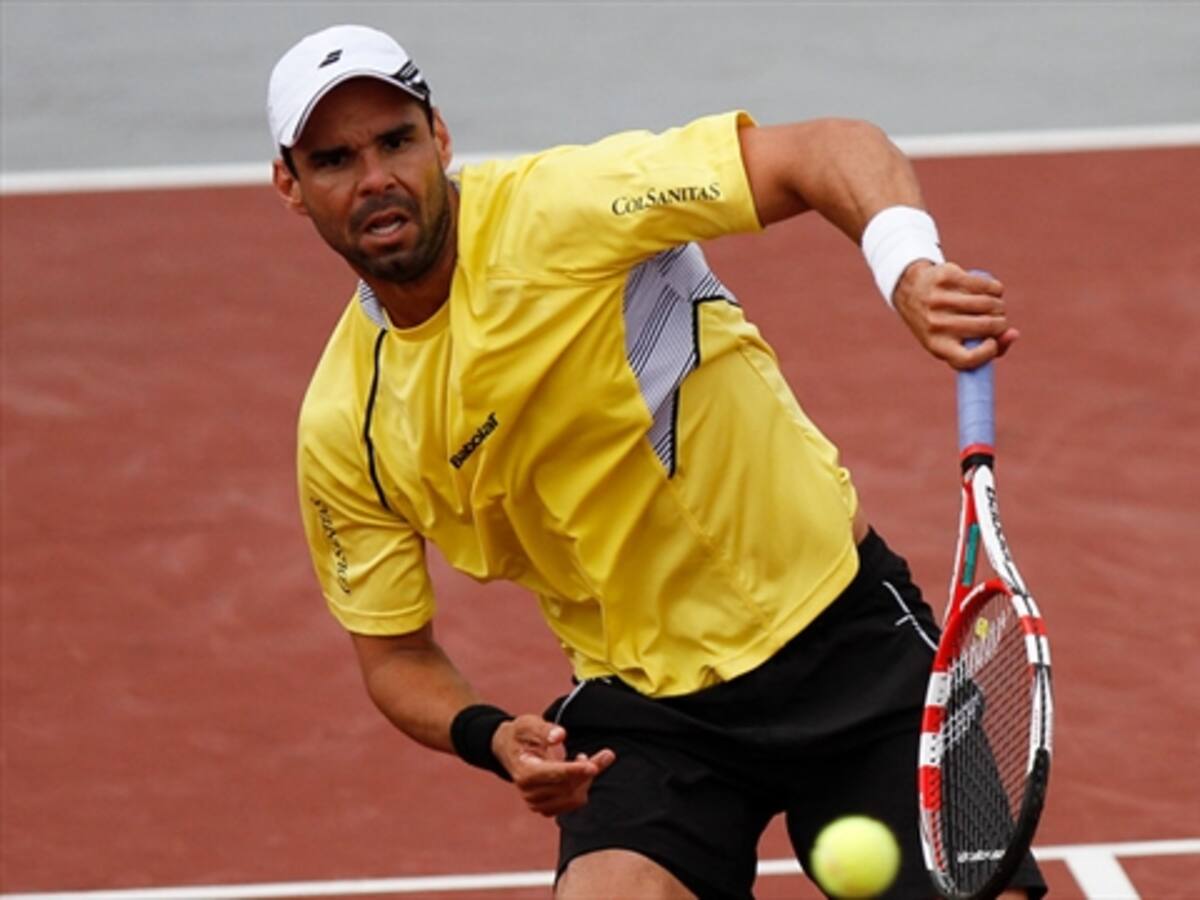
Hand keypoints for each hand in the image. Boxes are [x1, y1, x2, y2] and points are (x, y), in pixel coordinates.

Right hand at [492, 714, 615, 816]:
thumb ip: (545, 729)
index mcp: (524, 772)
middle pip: (567, 786)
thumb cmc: (521, 734)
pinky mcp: (546, 808)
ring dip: (586, 778)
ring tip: (583, 757)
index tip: (593, 766)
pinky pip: (573, 803)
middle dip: (588, 770)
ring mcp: (537, 803)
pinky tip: (579, 769)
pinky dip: (583, 787)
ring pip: (573, 797)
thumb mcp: (529, 724)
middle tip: (606, 753)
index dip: (573, 770)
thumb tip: (560, 737)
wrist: (510, 750)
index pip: (553, 774)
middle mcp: (529, 792)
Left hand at [893, 261, 1019, 369]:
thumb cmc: (942, 323)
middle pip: (986, 326)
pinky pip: (985, 285)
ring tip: (996, 306)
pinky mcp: (946, 278)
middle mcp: (935, 323)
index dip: (988, 353)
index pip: (967, 359)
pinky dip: (995, 289)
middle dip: (1001, 322)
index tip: (992, 343)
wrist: (911, 290)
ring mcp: (939, 299)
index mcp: (937, 345)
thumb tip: (1014, 334)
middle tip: (999, 319)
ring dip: (999, 305)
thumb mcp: (955, 341)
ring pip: (988, 303)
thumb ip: (989, 347)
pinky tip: (993, 291)